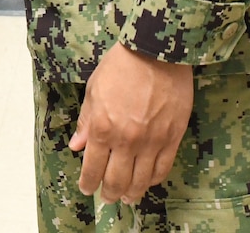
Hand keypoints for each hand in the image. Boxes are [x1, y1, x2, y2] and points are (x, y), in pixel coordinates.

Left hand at [69, 43, 192, 206]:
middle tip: (108, 198)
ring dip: (132, 192)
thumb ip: (86, 121)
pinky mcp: (173, 138)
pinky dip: (154, 180)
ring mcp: (152, 142)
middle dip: (110, 194)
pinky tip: (148, 181)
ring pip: (142, 180)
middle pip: (117, 180)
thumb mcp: (94, 90)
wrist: (156, 51)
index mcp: (103, 128)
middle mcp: (127, 140)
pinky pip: (163, 168)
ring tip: (128, 197)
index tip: (87, 188)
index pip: (93, 168)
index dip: (88, 183)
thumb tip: (77, 146)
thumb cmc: (121, 65)